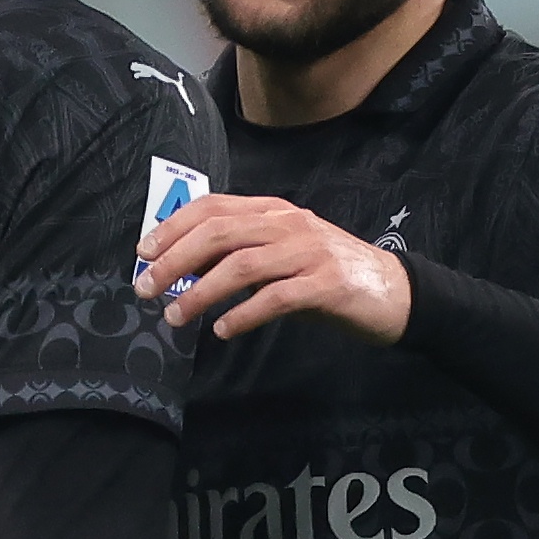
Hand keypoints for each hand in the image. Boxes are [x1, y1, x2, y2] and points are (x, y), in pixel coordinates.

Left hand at [135, 193, 411, 343]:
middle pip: (220, 234)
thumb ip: (240, 253)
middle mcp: (289, 224)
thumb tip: (184, 266)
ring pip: (243, 265)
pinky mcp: (327, 284)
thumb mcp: (281, 255)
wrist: (395, 292)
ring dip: (202, 292)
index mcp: (274, 211)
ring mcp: (310, 252)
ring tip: (175, 317)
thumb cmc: (328, 275)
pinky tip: (223, 330)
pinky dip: (244, 314)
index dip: (173, 227)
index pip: (214, 208)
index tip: (143, 252)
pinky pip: (277, 297)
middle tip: (146, 289)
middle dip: (175, 261)